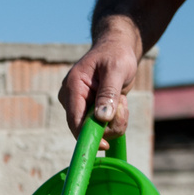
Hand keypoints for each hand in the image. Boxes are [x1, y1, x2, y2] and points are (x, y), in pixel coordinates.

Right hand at [59, 34, 138, 149]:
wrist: (118, 49)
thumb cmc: (116, 54)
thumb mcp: (116, 69)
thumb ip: (109, 93)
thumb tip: (102, 118)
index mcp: (72, 88)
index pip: (75, 120)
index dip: (88, 135)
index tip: (104, 145)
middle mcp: (71, 100)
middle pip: (86, 129)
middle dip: (109, 123)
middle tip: (122, 103)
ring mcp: (80, 107)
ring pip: (97, 130)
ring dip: (115, 120)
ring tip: (121, 99)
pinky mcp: (89, 112)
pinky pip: (103, 127)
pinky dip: (115, 119)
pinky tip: (118, 102)